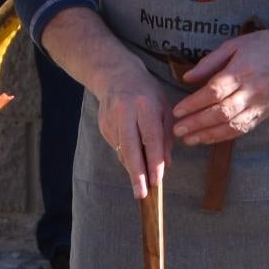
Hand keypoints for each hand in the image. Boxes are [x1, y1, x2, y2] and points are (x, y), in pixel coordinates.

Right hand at [93, 67, 175, 198]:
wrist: (115, 75)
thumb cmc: (146, 92)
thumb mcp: (164, 107)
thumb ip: (166, 135)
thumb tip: (166, 163)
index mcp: (145, 105)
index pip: (151, 138)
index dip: (154, 161)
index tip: (157, 180)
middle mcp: (125, 112)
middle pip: (130, 148)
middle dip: (136, 173)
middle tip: (141, 194)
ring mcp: (110, 120)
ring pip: (123, 151)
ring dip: (133, 168)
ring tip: (141, 182)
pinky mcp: (102, 126)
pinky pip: (117, 147)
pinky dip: (127, 155)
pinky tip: (134, 155)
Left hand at [173, 29, 268, 145]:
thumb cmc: (259, 47)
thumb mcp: (232, 46)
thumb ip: (209, 63)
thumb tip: (186, 78)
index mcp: (242, 71)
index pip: (215, 91)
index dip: (194, 103)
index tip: (177, 111)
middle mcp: (251, 91)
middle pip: (221, 112)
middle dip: (197, 123)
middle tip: (177, 130)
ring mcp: (259, 105)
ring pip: (232, 125)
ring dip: (208, 135)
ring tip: (189, 140)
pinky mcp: (263, 114)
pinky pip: (242, 129)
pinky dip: (224, 136)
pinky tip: (208, 139)